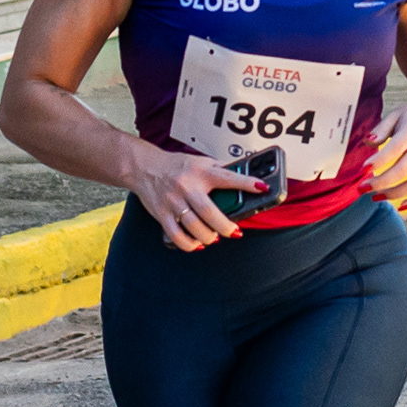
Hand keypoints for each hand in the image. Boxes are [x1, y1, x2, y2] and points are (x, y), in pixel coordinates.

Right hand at [122, 142, 262, 250]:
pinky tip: (198, 243)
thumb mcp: (200, 162)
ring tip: (215, 237)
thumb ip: (219, 170)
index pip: (228, 177)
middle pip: (210, 212)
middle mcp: (187, 186)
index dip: (246, 183)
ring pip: (195, 227)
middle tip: (234, 231)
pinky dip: (190, 244)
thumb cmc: (176, 165)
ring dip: (209, 237)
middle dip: (225, 226)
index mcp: (201, 171)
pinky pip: (177, 235)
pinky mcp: (162, 214)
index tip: (262, 187)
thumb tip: (244, 179)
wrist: (144, 167)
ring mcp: (173, 201)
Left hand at [363, 98, 406, 210]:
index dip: (378, 161)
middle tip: (362, 188)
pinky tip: (400, 206)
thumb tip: (367, 143)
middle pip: (402, 171)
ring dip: (393, 194)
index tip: (362, 170)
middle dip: (379, 183)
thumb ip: (381, 129)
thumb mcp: (395, 115)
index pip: (394, 149)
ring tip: (374, 197)